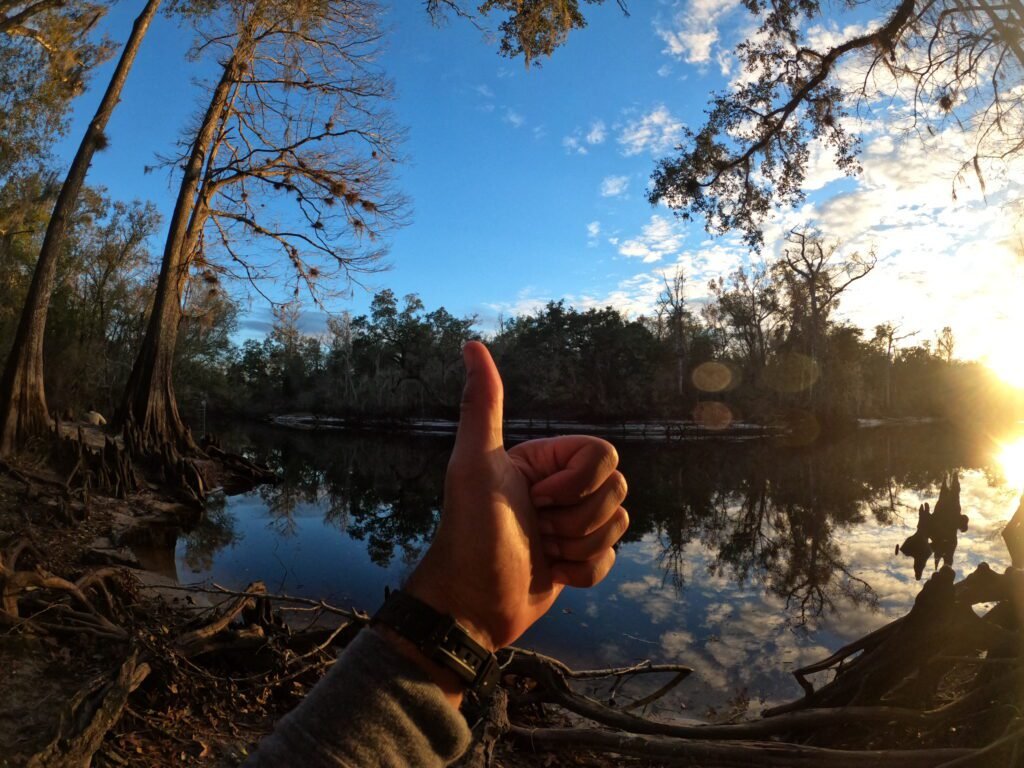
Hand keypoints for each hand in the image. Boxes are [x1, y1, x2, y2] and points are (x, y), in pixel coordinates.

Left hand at [405, 342, 628, 656]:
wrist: (471, 605)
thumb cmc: (471, 533)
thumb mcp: (475, 464)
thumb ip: (482, 405)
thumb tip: (471, 343)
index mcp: (545, 460)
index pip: (603, 455)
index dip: (578, 483)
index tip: (538, 498)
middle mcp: (561, 487)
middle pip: (617, 490)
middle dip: (578, 518)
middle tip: (537, 527)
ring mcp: (571, 524)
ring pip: (618, 524)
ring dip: (579, 546)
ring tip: (541, 549)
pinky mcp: (578, 559)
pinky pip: (611, 559)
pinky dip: (583, 572)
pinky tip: (552, 573)